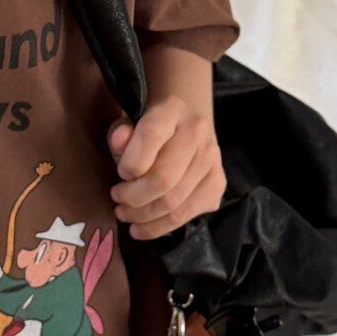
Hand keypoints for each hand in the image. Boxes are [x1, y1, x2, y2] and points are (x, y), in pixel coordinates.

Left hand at [107, 97, 225, 239]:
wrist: (183, 125)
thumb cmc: (147, 129)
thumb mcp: (127, 124)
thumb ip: (120, 134)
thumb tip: (120, 140)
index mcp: (172, 108)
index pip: (151, 135)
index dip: (130, 163)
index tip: (120, 175)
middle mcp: (198, 131)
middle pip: (163, 179)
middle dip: (133, 198)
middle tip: (117, 202)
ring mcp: (212, 158)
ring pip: (175, 203)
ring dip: (144, 217)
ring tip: (126, 216)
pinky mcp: (218, 182)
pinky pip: (188, 214)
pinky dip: (161, 227)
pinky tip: (145, 226)